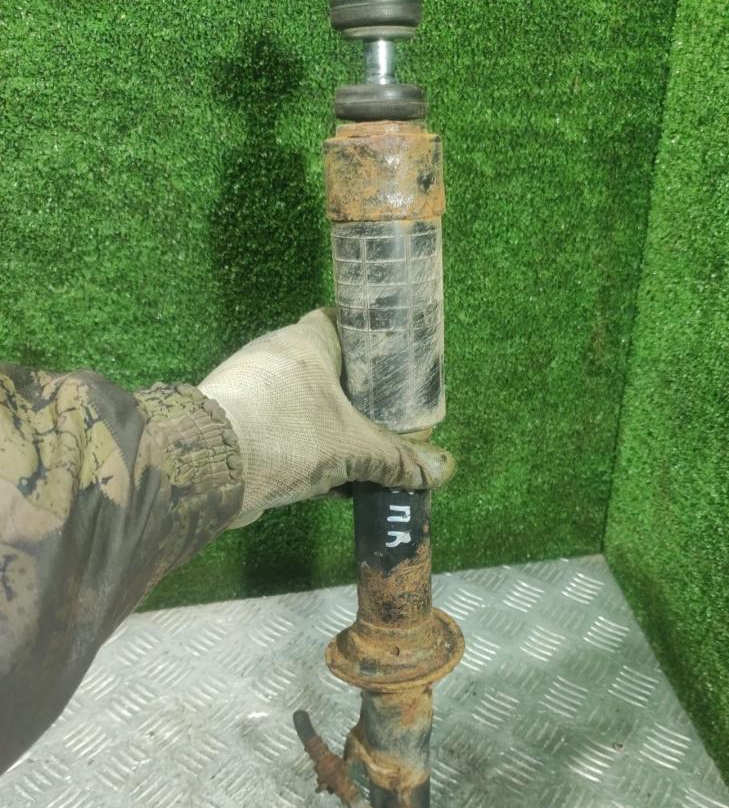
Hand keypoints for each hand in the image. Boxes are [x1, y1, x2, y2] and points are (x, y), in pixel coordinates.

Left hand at [199, 308, 454, 525]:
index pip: (341, 323)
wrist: (211, 468)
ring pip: (305, 408)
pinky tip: (329, 484)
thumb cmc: (290, 434)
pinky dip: (307, 454)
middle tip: (384, 422)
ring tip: (362, 460)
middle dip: (354, 402)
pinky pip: (284, 434)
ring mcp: (251, 390)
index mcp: (305, 341)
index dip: (370, 342)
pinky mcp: (235, 425)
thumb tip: (437, 473)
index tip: (392, 367)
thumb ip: (395, 459)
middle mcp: (275, 356)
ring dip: (331, 434)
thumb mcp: (353, 448)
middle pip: (326, 372)